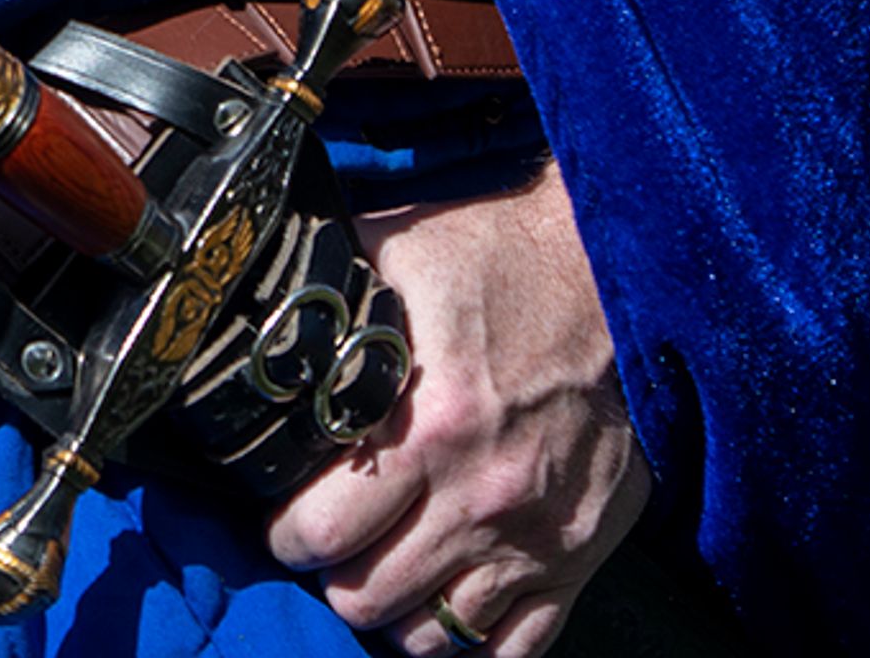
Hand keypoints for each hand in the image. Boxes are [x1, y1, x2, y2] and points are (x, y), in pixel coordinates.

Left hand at [263, 159, 644, 656]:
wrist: (616, 273)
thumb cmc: (498, 256)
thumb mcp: (396, 252)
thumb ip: (327, 301)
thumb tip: (253, 313)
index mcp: (429, 425)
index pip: (323, 530)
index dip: (286, 530)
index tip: (281, 514)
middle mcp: (481, 496)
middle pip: (368, 596)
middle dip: (331, 572)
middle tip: (327, 542)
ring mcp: (534, 537)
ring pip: (434, 637)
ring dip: (395, 611)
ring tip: (380, 570)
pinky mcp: (579, 556)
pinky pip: (518, 649)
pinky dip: (472, 640)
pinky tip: (444, 602)